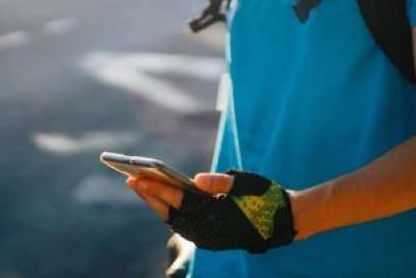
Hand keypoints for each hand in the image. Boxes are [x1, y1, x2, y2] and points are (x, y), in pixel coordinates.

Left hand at [128, 171, 296, 253]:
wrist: (285, 222)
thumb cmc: (265, 197)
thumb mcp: (247, 183)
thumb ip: (221, 181)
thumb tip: (196, 178)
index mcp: (216, 215)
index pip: (178, 201)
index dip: (156, 189)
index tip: (137, 178)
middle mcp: (209, 230)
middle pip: (171, 212)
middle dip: (150, 196)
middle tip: (130, 178)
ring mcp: (209, 237)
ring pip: (175, 220)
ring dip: (157, 204)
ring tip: (141, 185)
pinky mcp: (211, 237)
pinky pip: (184, 224)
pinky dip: (170, 210)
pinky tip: (161, 198)